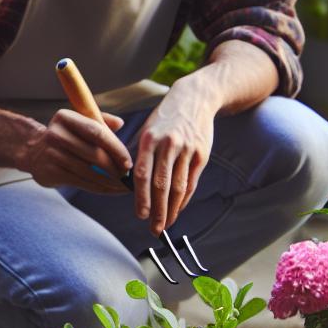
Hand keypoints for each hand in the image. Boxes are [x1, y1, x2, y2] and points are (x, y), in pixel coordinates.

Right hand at [22, 108, 132, 193]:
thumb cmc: (66, 136)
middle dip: (114, 167)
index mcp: (66, 118)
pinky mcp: (51, 172)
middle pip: (94, 154)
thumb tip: (120, 123)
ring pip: (88, 171)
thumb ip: (100, 120)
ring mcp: (52, 154)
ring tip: (123, 186)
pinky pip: (81, 182)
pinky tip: (111, 190)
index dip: (115, 148)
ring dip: (109, 181)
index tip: (128, 161)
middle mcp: (56, 134)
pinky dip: (99, 188)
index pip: (96, 132)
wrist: (34, 151)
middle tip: (128, 176)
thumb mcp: (79, 122)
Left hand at [134, 76, 218, 234]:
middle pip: (162, 184)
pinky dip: (183, 199)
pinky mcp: (201, 154)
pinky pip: (191, 182)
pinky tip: (176, 209)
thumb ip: (137, 154)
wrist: (195, 99)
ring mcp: (187, 149)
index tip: (140, 215)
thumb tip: (126, 183)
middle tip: (153, 229)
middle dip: (157, 210)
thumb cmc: (164, 118)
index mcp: (149, 138)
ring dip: (171, 209)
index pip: (143, 173)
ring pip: (178, 187)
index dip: (141, 197)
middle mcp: (168, 144)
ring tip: (164, 225)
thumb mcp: (146, 129)